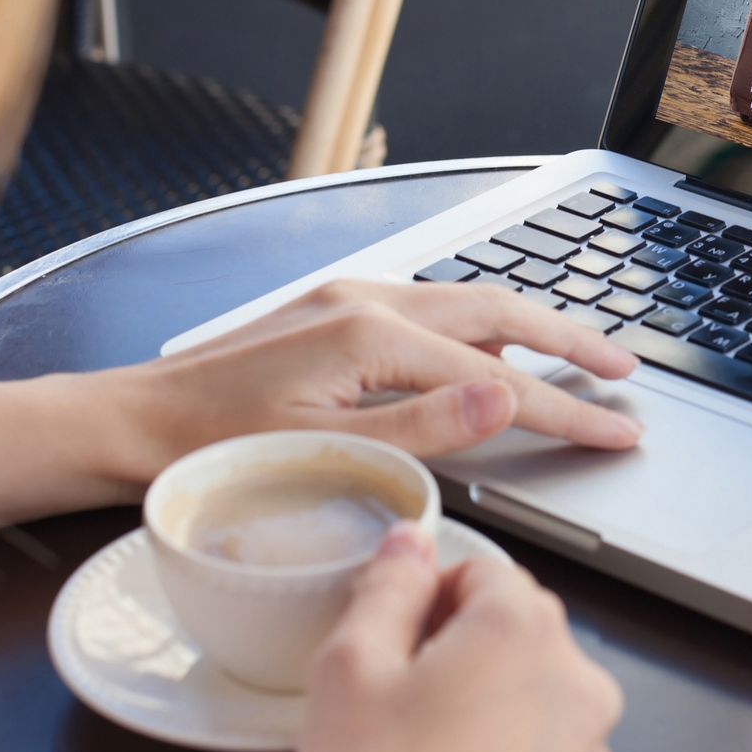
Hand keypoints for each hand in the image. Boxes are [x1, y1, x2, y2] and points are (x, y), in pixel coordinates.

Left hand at [124, 280, 642, 479]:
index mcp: (370, 335)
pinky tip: (490, 353)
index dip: (567, 408)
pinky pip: (430, 310)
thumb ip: (425, 427)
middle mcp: (366, 300)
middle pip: (499, 310)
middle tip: (625, 371)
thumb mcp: (327, 452)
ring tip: (578, 356)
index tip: (619, 429)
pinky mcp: (333, 312)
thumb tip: (507, 394)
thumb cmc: (211, 449)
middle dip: (570, 338)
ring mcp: (348, 299)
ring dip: (529, 328)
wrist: (127, 424)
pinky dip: (478, 329)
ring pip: (467, 303)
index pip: (500, 377)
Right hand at [295, 524, 622, 751]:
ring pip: (529, 684)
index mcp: (522, 629)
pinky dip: (503, 748)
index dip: (427, 597)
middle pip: (513, 623)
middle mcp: (572, 677)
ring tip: (419, 746)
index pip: (482, 567)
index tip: (395, 636)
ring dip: (483, 696)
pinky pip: (541, 742)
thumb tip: (410, 545)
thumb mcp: (351, 666)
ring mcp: (586, 741)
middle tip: (396, 694)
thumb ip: (387, 585)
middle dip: (457, 643)